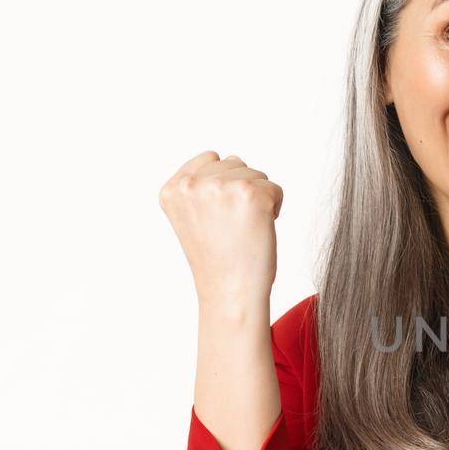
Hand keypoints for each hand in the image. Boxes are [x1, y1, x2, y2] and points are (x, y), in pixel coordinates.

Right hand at [158, 150, 283, 307]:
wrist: (231, 292)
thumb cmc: (218, 258)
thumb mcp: (192, 216)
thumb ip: (201, 184)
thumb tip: (230, 156)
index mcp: (173, 189)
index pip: (210, 158)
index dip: (222, 187)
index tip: (217, 217)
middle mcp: (192, 184)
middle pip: (235, 163)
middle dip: (241, 191)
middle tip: (232, 228)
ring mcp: (221, 187)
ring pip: (257, 174)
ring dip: (258, 199)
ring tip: (244, 230)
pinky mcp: (251, 194)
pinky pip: (275, 189)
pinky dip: (275, 209)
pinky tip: (259, 230)